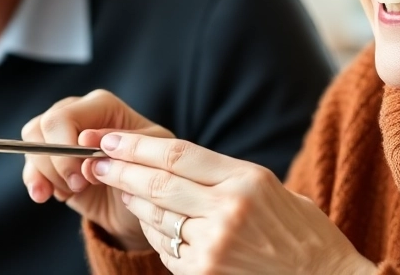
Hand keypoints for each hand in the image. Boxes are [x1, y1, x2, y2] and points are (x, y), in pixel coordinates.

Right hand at [20, 90, 172, 250]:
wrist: (140, 207)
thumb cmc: (152, 176)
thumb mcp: (153, 160)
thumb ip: (124, 145)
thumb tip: (86, 139)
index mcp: (101, 106)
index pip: (64, 117)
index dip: (65, 148)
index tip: (86, 176)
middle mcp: (76, 113)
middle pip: (42, 128)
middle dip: (57, 163)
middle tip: (79, 185)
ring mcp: (60, 135)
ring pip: (31, 143)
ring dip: (46, 173)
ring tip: (69, 191)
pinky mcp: (51, 159)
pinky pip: (30, 164)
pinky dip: (35, 182)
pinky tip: (45, 195)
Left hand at [88, 132, 374, 274]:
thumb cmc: (305, 238)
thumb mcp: (274, 192)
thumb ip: (229, 177)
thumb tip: (178, 164)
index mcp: (248, 179)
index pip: (176, 153)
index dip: (136, 144)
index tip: (109, 138)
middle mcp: (228, 209)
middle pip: (157, 182)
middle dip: (119, 169)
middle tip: (94, 160)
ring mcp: (214, 245)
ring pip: (157, 217)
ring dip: (134, 202)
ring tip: (120, 187)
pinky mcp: (204, 273)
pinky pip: (167, 249)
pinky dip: (156, 235)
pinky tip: (152, 224)